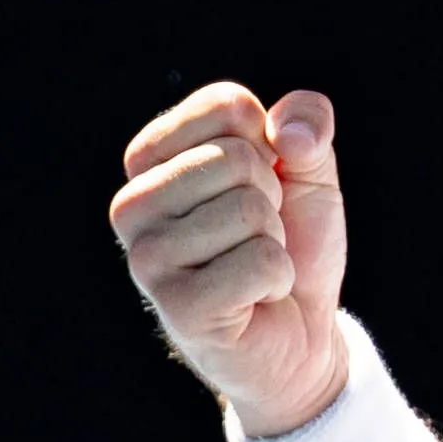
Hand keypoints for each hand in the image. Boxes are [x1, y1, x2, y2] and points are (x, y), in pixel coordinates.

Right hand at [109, 83, 349, 436]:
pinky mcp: (176, 307)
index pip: (223, 106)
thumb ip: (308, 123)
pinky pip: (260, 263)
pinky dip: (278, 280)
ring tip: (251, 268)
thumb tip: (290, 136)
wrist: (301, 335)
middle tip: (256, 236)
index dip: (267, 144)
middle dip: (272, 198)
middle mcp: (133, 206)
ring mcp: (147, 259)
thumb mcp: (310, 170)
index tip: (257, 185)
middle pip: (234, 158)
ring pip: (248, 210)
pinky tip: (255, 299)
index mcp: (151, 160)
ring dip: (273, 242)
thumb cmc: (291, 245)